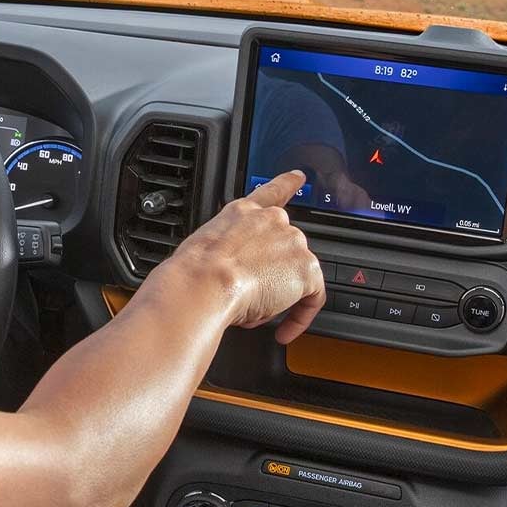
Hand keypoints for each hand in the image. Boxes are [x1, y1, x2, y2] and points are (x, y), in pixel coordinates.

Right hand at [152, 170, 325, 344]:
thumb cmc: (194, 272)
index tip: (299, 177)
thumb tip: (230, 274)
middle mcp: (273, 221)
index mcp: (244, 212)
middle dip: (271, 275)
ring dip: (278, 296)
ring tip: (253, 311)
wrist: (204, 283)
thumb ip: (226, 251)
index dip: (288, 183)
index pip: (273, 192)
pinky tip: (285, 330)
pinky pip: (312, 298)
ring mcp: (292, 243)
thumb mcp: (205, 248)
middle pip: (285, 248)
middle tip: (250, 296)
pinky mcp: (306, 270)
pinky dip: (300, 317)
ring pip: (296, 274)